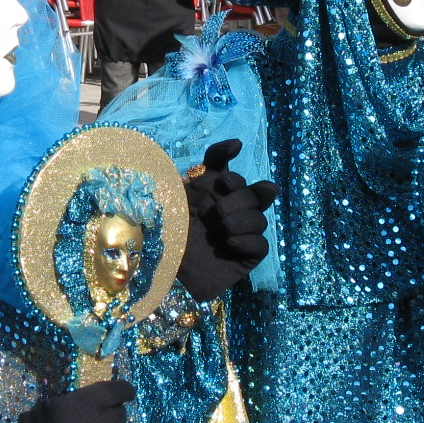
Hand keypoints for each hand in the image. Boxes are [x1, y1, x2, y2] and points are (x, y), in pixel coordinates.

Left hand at [178, 138, 277, 301]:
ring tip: (222, 227)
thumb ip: (188, 180)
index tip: (234, 148)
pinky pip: (261, 244)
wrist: (162, 273)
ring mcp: (240, 232)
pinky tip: (229, 243)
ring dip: (242, 218)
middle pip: (250, 191)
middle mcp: (227, 207)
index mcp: (206, 191)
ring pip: (260, 217)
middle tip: (218, 209)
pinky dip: (247, 240)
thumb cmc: (164, 237)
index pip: (220, 164)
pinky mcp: (247, 257)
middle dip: (239, 195)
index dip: (227, 153)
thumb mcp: (170, 204)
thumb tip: (219, 155)